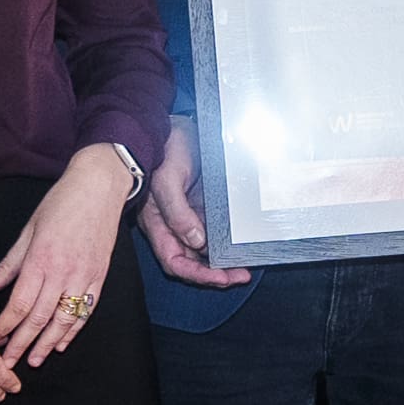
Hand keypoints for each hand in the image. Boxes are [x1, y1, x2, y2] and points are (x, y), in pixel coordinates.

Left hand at [0, 148, 135, 372]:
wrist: (98, 188)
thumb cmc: (60, 204)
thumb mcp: (28, 230)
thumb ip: (9, 264)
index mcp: (40, 259)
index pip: (18, 304)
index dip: (4, 327)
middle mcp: (63, 272)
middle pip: (38, 318)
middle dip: (21, 344)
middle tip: (8, 365)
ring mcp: (84, 276)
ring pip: (63, 320)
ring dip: (47, 344)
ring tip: (34, 360)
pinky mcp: (99, 277)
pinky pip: (85, 311)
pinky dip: (73, 330)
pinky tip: (62, 343)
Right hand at [138, 122, 250, 289]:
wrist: (174, 126)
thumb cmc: (165, 149)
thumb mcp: (167, 178)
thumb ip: (177, 212)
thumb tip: (197, 241)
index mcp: (157, 224)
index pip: (174, 261)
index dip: (197, 274)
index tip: (222, 278)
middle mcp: (172, 225)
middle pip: (192, 261)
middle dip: (215, 274)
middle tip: (241, 275)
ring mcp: (188, 217)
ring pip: (204, 251)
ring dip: (223, 262)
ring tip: (246, 267)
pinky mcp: (202, 208)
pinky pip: (214, 232)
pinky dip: (227, 243)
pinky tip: (242, 246)